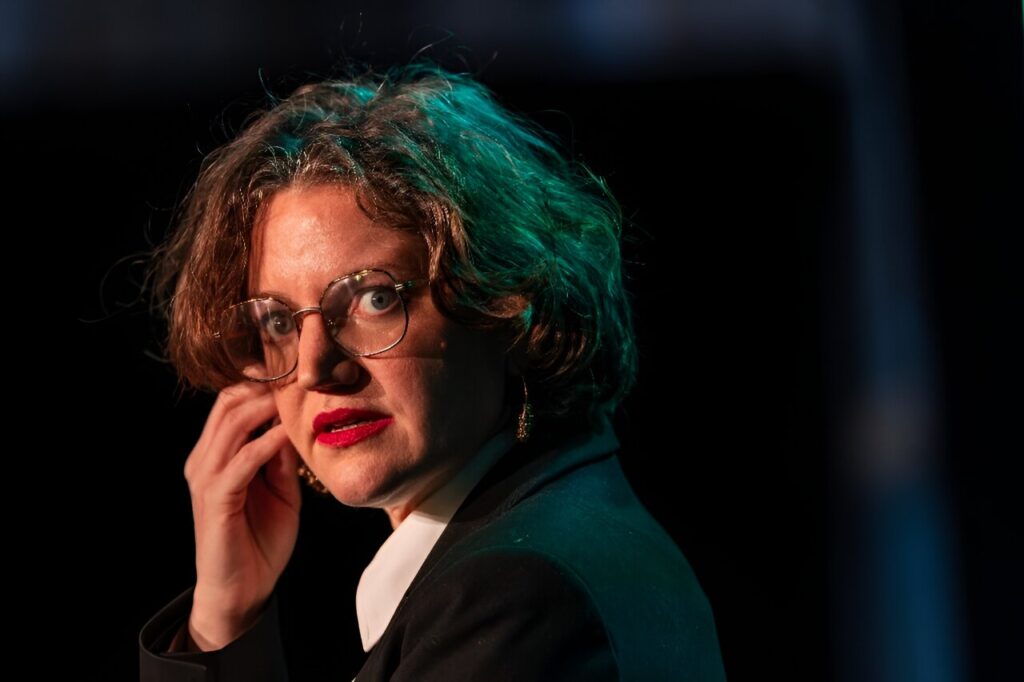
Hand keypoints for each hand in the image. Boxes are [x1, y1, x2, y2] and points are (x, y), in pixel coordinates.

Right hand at [181, 381, 301, 650]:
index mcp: (215, 454)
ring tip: (297, 395)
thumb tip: (297, 424)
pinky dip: (267, 442)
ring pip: (232, 423)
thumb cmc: (261, 540)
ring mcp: (206, 477)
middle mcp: (204, 459)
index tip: (297, 371)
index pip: (232, 402)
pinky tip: (289, 434)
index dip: (262, 383)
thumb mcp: (281, 489)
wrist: (242, 590)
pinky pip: (241, 460)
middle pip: (229, 402)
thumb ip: (284, 458)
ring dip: (267, 406)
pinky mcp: (216, 498)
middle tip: (300, 375)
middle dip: (264, 386)